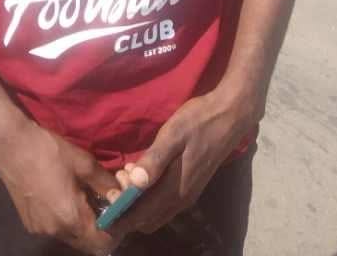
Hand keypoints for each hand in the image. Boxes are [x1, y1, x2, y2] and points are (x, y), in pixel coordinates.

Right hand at [0, 116, 121, 254]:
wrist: (11, 146)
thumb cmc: (49, 152)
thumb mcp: (84, 163)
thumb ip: (106, 183)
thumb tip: (121, 194)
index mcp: (70, 218)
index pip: (102, 242)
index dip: (116, 230)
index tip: (122, 212)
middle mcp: (55, 232)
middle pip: (87, 244)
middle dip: (101, 229)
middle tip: (108, 205)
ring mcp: (40, 230)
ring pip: (72, 238)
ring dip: (83, 226)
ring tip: (89, 200)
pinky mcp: (30, 223)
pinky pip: (56, 230)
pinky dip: (67, 221)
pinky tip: (68, 198)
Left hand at [111, 89, 251, 235]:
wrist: (231, 116)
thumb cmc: (200, 121)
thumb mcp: (174, 134)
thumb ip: (155, 159)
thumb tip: (134, 182)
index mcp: (174, 189)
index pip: (140, 217)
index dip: (119, 215)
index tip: (105, 199)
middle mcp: (181, 199)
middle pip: (146, 220)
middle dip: (127, 208)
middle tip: (116, 179)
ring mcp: (187, 195)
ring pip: (155, 213)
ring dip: (138, 203)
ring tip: (127, 173)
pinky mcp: (191, 187)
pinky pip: (164, 204)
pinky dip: (149, 197)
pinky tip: (143, 173)